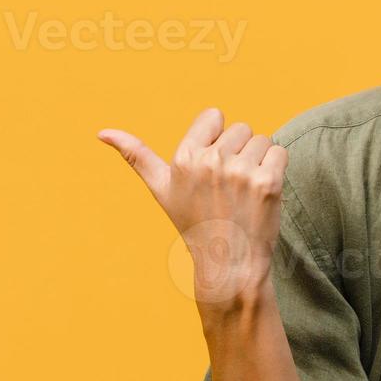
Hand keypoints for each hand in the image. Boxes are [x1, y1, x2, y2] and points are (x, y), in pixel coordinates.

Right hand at [97, 108, 287, 305]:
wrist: (228, 265)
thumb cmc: (195, 223)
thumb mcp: (161, 189)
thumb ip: (135, 156)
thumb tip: (101, 132)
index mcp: (182, 157)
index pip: (214, 116)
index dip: (217, 139)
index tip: (212, 169)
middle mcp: (209, 161)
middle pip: (240, 128)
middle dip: (239, 152)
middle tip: (229, 188)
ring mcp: (239, 172)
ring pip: (261, 140)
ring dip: (259, 162)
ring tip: (245, 192)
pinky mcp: (267, 182)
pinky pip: (279, 152)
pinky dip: (276, 170)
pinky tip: (262, 194)